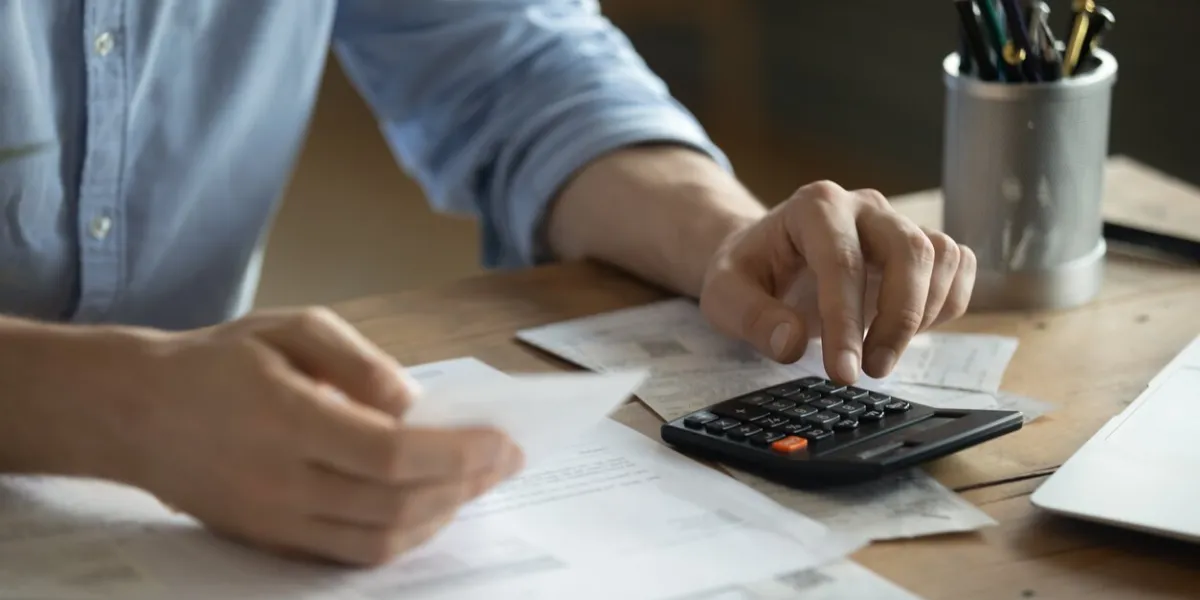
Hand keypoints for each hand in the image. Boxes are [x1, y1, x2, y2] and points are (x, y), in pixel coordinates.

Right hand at [108, 308, 522, 565]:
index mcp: (287, 419)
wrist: (134, 412)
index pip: (392, 455)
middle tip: (505, 460)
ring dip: (440, 516)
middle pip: (396, 504)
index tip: (504, 440)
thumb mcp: (291, 329)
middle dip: (465, 485)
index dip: (458, 454)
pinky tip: (428, 508)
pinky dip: (401, 537)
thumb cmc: (218, 361)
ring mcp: (275, 520)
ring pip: (378, 540)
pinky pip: (350, 555)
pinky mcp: (271, 542)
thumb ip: (360, 362)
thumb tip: (417, 406)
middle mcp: (282, 480)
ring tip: (476, 483)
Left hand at [699, 180, 975, 382]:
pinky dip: (946, 304)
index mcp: (814, 206)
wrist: (767, 256)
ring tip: (882, 355)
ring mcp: (896, 222)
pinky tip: (907, 333)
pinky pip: (958, 268)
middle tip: (872, 371)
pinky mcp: (919, 246)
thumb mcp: (724, 295)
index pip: (842, 262)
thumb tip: (790, 344)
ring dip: (924, 314)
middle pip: (910, 250)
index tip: (843, 372)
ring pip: (942, 256)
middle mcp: (863, 206)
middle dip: (899, 319)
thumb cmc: (749, 272)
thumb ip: (751, 318)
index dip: (846, 322)